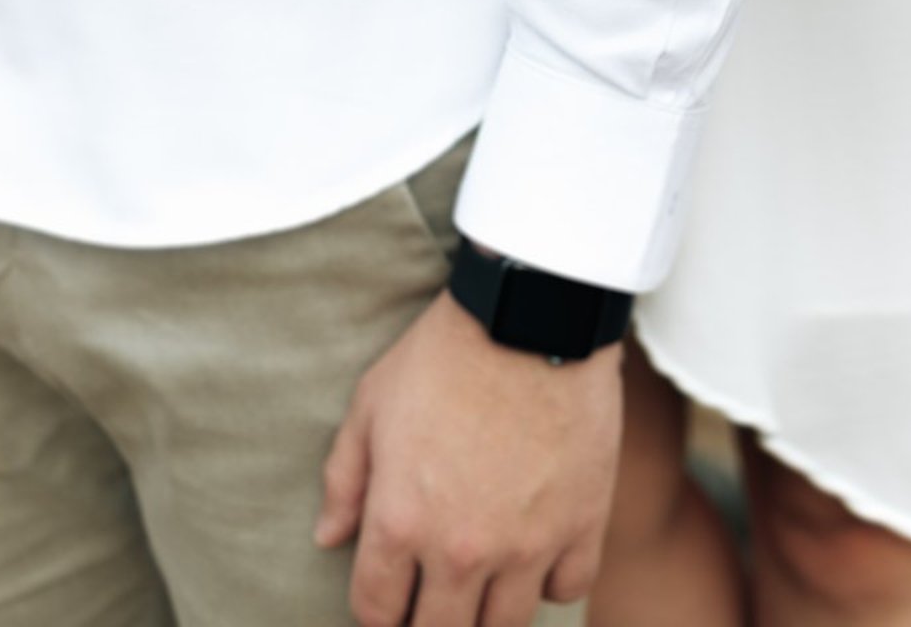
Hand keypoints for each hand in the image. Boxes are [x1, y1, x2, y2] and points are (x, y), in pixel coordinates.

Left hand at [317, 288, 621, 626]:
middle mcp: (461, 550)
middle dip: (426, 623)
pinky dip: (550, 581)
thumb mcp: (372, 403)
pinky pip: (567, 590)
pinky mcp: (582, 525)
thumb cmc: (444, 353)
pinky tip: (535, 553)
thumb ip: (345, 478)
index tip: (387, 596)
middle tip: (431, 597)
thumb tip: (328, 537)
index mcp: (400, 523)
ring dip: (487, 611)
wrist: (530, 314)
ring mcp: (526, 545)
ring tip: (481, 583)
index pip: (376, 612)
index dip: (376, 612)